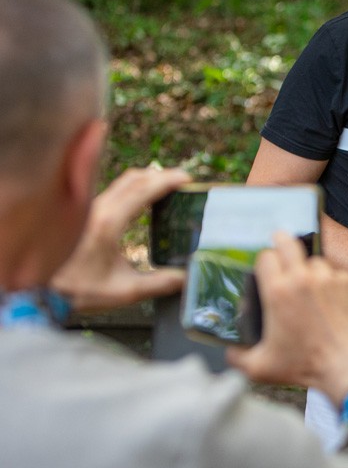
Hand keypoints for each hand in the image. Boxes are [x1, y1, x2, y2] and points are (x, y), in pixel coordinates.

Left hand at [51, 166, 190, 311]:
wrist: (40, 291)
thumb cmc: (79, 290)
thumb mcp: (125, 291)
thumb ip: (159, 284)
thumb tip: (187, 278)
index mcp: (110, 224)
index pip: (143, 190)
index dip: (168, 181)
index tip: (187, 179)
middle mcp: (98, 210)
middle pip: (133, 178)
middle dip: (160, 175)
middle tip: (181, 181)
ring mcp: (88, 210)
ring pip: (120, 183)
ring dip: (145, 180)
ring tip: (164, 188)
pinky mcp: (82, 216)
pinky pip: (112, 192)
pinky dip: (131, 189)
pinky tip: (139, 202)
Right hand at [227, 232, 347, 404]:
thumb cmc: (307, 367)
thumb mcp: (260, 368)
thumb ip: (238, 357)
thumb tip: (231, 351)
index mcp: (278, 292)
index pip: (265, 257)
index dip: (264, 261)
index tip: (265, 269)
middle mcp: (303, 279)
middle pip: (288, 242)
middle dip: (282, 243)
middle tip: (281, 249)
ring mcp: (329, 279)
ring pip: (315, 261)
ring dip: (310, 270)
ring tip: (310, 289)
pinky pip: (336, 274)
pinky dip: (332, 283)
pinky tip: (330, 301)